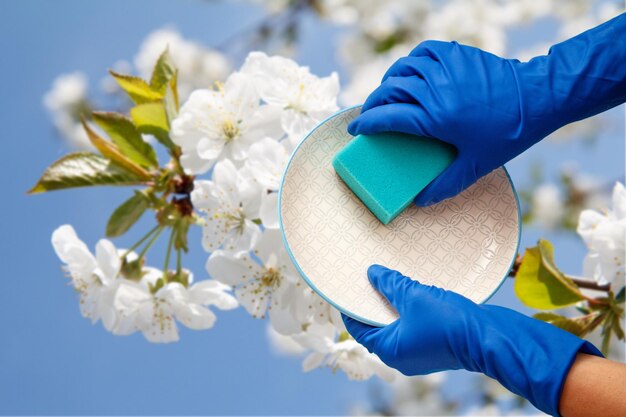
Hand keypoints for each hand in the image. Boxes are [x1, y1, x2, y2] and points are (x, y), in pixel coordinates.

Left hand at [343, 265, 601, 415]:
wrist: (492, 337)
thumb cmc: (450, 322)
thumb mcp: (414, 296)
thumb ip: (390, 284)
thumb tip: (372, 273)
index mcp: (390, 350)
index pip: (358, 329)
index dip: (350, 307)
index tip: (346, 287)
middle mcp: (403, 356)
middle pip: (377, 327)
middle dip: (372, 303)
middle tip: (367, 279)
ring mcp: (421, 353)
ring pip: (398, 325)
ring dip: (392, 304)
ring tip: (388, 280)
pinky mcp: (437, 345)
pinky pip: (415, 325)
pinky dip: (409, 309)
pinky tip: (412, 289)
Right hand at [348, 14, 625, 205]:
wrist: (537, 99)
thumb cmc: (507, 134)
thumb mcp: (476, 166)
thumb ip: (445, 185)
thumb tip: (422, 202)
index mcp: (436, 118)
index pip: (389, 117)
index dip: (366, 123)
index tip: (355, 128)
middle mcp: (436, 91)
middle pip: (390, 90)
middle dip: (373, 102)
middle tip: (369, 112)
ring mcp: (447, 70)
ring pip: (404, 67)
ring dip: (390, 80)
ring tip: (388, 92)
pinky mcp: (458, 55)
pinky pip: (424, 51)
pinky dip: (412, 60)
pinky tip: (412, 69)